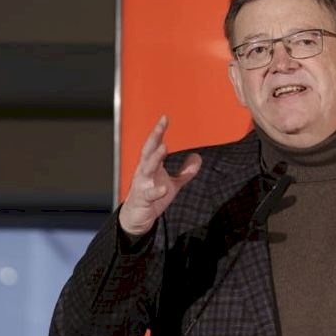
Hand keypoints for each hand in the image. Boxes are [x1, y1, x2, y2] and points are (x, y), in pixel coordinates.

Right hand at [118, 116, 201, 236]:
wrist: (137, 217)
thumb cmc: (153, 197)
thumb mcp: (173, 184)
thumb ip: (185, 172)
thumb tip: (198, 157)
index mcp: (151, 166)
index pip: (154, 145)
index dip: (159, 131)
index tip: (165, 117)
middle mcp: (144, 172)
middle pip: (148, 151)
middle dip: (154, 137)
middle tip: (161, 124)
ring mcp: (142, 185)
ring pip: (146, 168)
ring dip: (155, 157)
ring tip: (164, 147)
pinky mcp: (143, 200)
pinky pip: (150, 194)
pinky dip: (156, 191)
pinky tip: (164, 188)